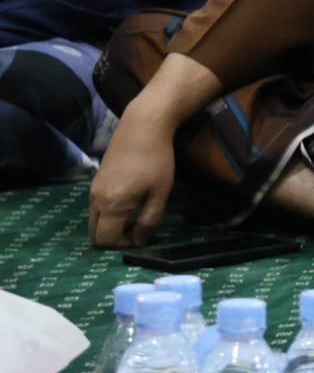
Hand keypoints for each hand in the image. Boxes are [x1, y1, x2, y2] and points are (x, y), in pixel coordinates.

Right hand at [89, 101, 176, 247]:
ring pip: (94, 220)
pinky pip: (96, 206)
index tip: (142, 237)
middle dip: (113, 239)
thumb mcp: (160, 192)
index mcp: (111, 205)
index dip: (123, 245)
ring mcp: (93, 189)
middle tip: (136, 231)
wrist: (143, 126)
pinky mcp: (96, 180)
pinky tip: (128, 203)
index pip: (106, 239)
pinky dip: (107, 213)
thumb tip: (140, 240)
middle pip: (95, 233)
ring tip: (134, 217)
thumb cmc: (157, 159)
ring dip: (110, 225)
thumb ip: (149, 219)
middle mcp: (96, 199)